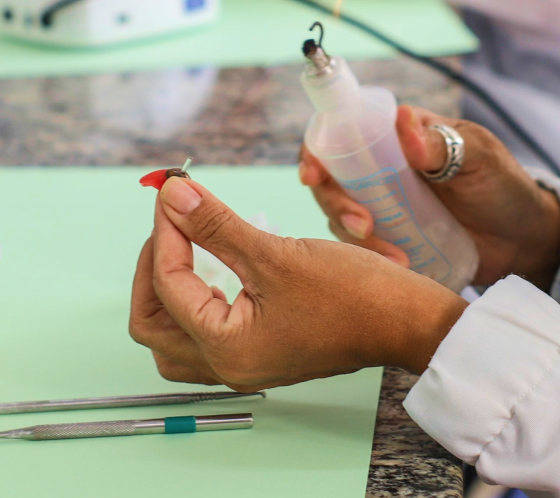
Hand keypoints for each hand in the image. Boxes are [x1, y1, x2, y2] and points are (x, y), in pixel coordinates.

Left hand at [128, 176, 468, 389]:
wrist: (407, 322)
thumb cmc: (353, 293)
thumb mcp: (276, 252)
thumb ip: (216, 225)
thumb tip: (172, 194)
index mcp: (226, 348)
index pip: (169, 285)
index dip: (165, 231)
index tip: (173, 192)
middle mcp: (228, 368)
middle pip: (152, 326)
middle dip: (153, 269)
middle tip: (172, 223)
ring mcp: (244, 368)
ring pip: (172, 341)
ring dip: (167, 295)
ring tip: (186, 250)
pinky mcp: (260, 358)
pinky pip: (202, 341)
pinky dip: (194, 307)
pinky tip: (214, 275)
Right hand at [301, 106, 559, 288]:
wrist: (525, 241)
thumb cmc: (504, 185)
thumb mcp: (480, 157)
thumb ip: (442, 143)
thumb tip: (403, 121)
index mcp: (396, 137)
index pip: (342, 133)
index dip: (317, 149)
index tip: (313, 174)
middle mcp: (381, 171)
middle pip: (332, 181)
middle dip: (336, 203)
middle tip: (362, 225)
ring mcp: (384, 209)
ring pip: (343, 218)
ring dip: (354, 237)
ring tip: (393, 254)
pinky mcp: (392, 242)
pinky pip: (363, 250)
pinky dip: (372, 259)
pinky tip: (399, 267)